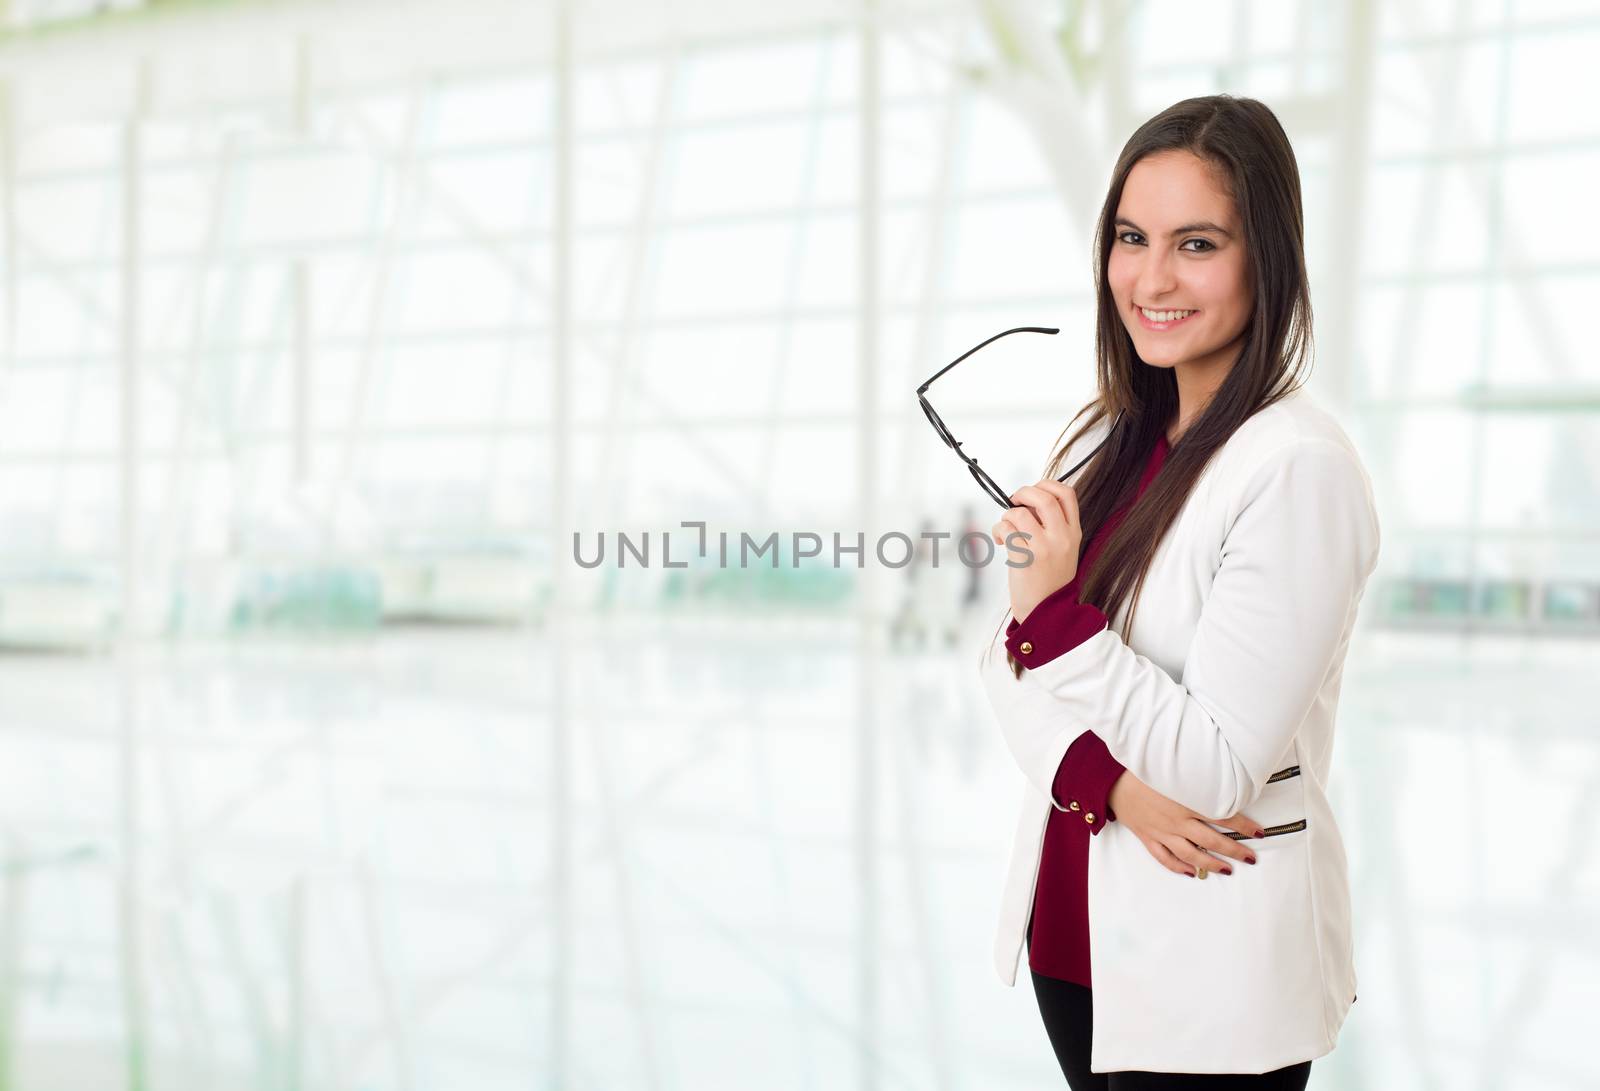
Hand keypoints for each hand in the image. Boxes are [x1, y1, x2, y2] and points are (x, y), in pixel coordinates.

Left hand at [990, 479, 1082, 623]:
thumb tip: (1026, 501)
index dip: (1047, 484)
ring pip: (1019, 513)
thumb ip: (1052, 525)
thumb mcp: (1063, 550)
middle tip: (1014, 501)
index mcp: (1073, 533)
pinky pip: (1006, 530)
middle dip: (1023, 492)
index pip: (1067, 494)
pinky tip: (1001, 541)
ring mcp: (1044, 548)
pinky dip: (998, 530)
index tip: (1033, 492)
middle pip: (1043, 497)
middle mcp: (1062, 538)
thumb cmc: (1050, 581)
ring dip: (1007, 516)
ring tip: (1006, 529)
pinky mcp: (1025, 560)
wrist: (1048, 614)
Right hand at [1107, 770, 1264, 876]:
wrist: (1110, 778)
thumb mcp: (1174, 768)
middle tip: (1250, 857)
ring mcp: (1161, 831)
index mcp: (1186, 801)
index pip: (1223, 816)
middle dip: (1234, 850)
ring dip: (1212, 864)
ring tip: (1228, 869)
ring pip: (1192, 854)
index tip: (1259, 833)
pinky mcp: (1148, 837)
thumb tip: (1223, 775)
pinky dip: (1179, 867)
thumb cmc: (1143, 768)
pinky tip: (1192, 873)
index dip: (1244, 826)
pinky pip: (1165, 857)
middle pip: (1212, 840)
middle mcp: (1176, 820)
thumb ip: (1198, 774)